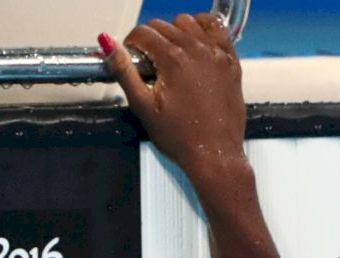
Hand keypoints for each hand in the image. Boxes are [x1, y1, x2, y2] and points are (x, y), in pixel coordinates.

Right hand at [101, 14, 246, 175]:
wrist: (214, 154)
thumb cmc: (180, 138)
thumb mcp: (143, 106)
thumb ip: (124, 71)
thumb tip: (108, 44)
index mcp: (173, 59)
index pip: (143, 32)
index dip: (131, 43)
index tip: (131, 56)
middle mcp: (197, 50)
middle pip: (164, 25)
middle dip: (151, 40)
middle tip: (150, 64)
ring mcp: (217, 54)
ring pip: (191, 21)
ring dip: (176, 31)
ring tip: (171, 55)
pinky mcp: (231, 62)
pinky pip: (217, 29)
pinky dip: (204, 30)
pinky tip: (196, 45)